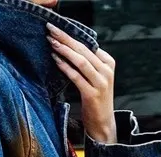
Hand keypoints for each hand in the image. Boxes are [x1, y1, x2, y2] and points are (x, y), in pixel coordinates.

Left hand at [46, 22, 116, 144]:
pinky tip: (56, 60)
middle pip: (83, 49)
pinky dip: (65, 67)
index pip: (88, 44)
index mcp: (108, 62)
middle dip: (66, 38)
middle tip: (51, 29)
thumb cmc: (95, 99)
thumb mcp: (95, 78)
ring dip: (64, 50)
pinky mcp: (92, 94)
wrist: (103, 123)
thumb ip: (88, 63)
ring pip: (81, 61)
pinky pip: (76, 77)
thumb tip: (68, 47)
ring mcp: (101, 82)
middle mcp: (106, 70)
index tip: (57, 29)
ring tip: (52, 42)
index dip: (71, 35)